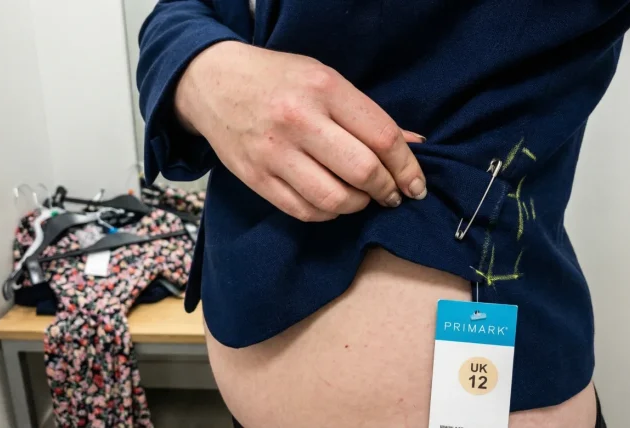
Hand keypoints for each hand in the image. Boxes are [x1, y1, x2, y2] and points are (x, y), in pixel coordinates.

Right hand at [175, 41, 426, 221]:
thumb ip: (367, 115)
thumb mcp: (325, 79)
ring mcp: (273, 153)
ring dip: (359, 205)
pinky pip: (304, 211)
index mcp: (323, 88)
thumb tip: (415, 144)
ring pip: (335, 199)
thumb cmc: (278, 80)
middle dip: (387, 190)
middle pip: (363, 171)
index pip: (382, 137)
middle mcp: (298, 120)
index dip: (408, 167)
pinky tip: (333, 202)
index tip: (416, 184)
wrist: (213, 84)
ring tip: (361, 197)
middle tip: (392, 194)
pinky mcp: (256, 178)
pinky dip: (328, 213)